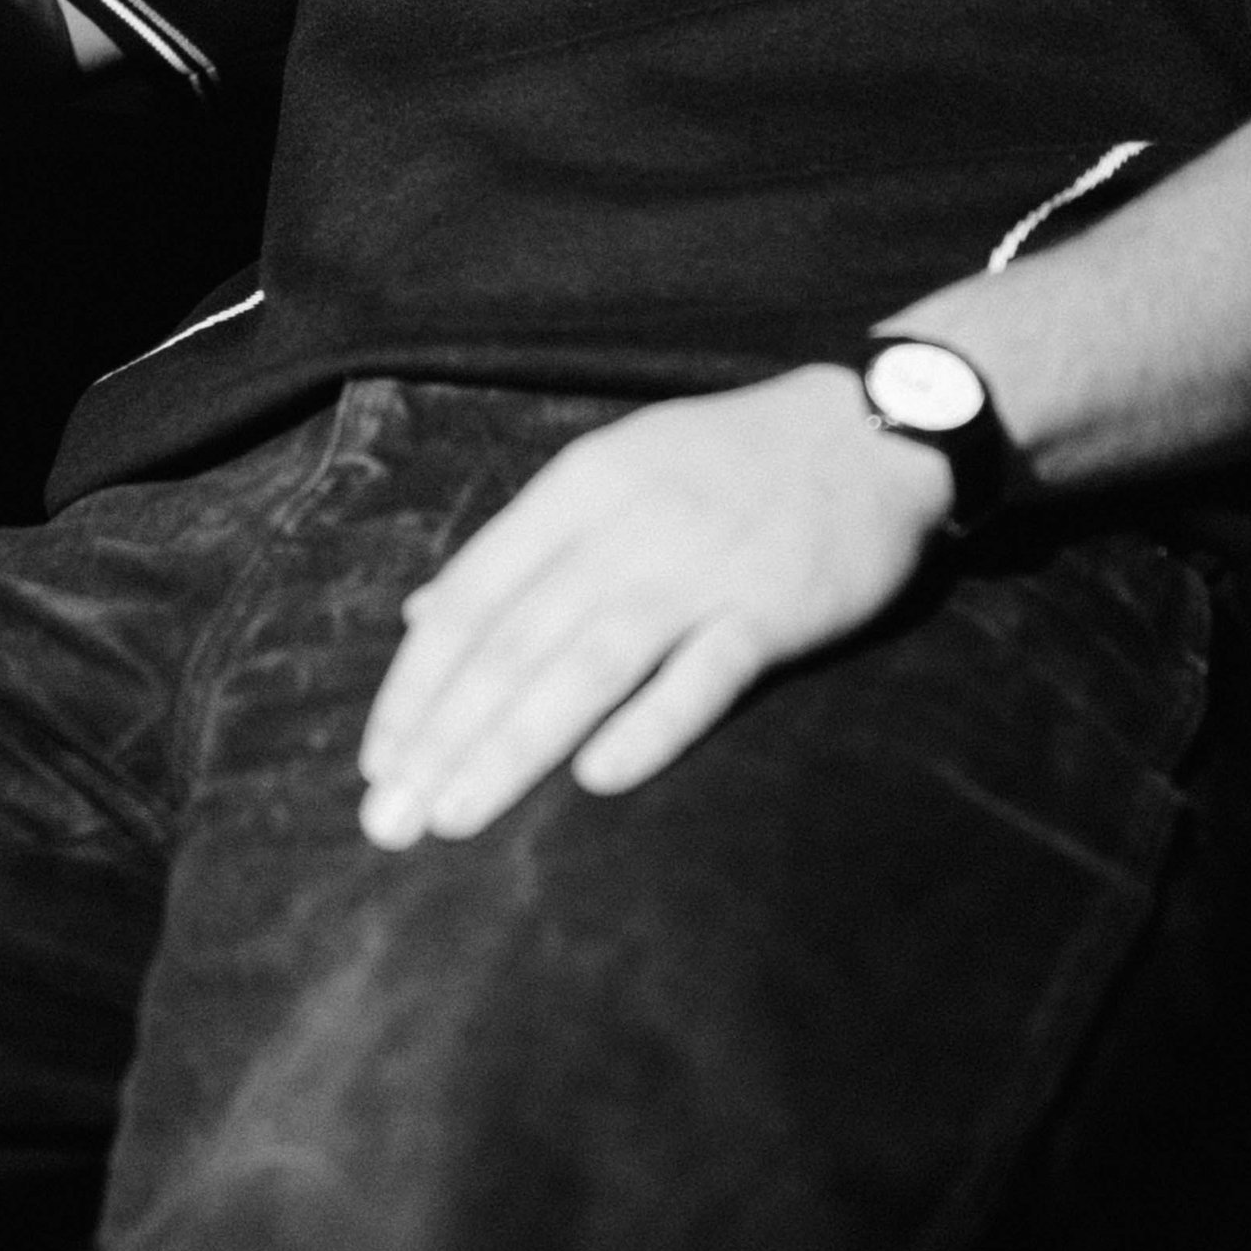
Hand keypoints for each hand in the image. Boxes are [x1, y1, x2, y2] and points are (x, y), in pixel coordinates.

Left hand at [355, 362, 953, 848]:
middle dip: (443, 736)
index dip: (417, 684)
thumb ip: (520, 547)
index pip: (473, 596)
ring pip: (588, 664)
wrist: (873, 429)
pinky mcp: (773, 607)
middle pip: (515, 641)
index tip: (377, 761)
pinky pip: (702, 674)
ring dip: (514, 744)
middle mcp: (626, 527)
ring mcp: (701, 567)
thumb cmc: (728, 461)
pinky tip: (597, 778)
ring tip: (455, 816)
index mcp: (578, 490)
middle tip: (390, 821)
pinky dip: (649, 725)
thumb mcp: (611, 471)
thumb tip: (423, 615)